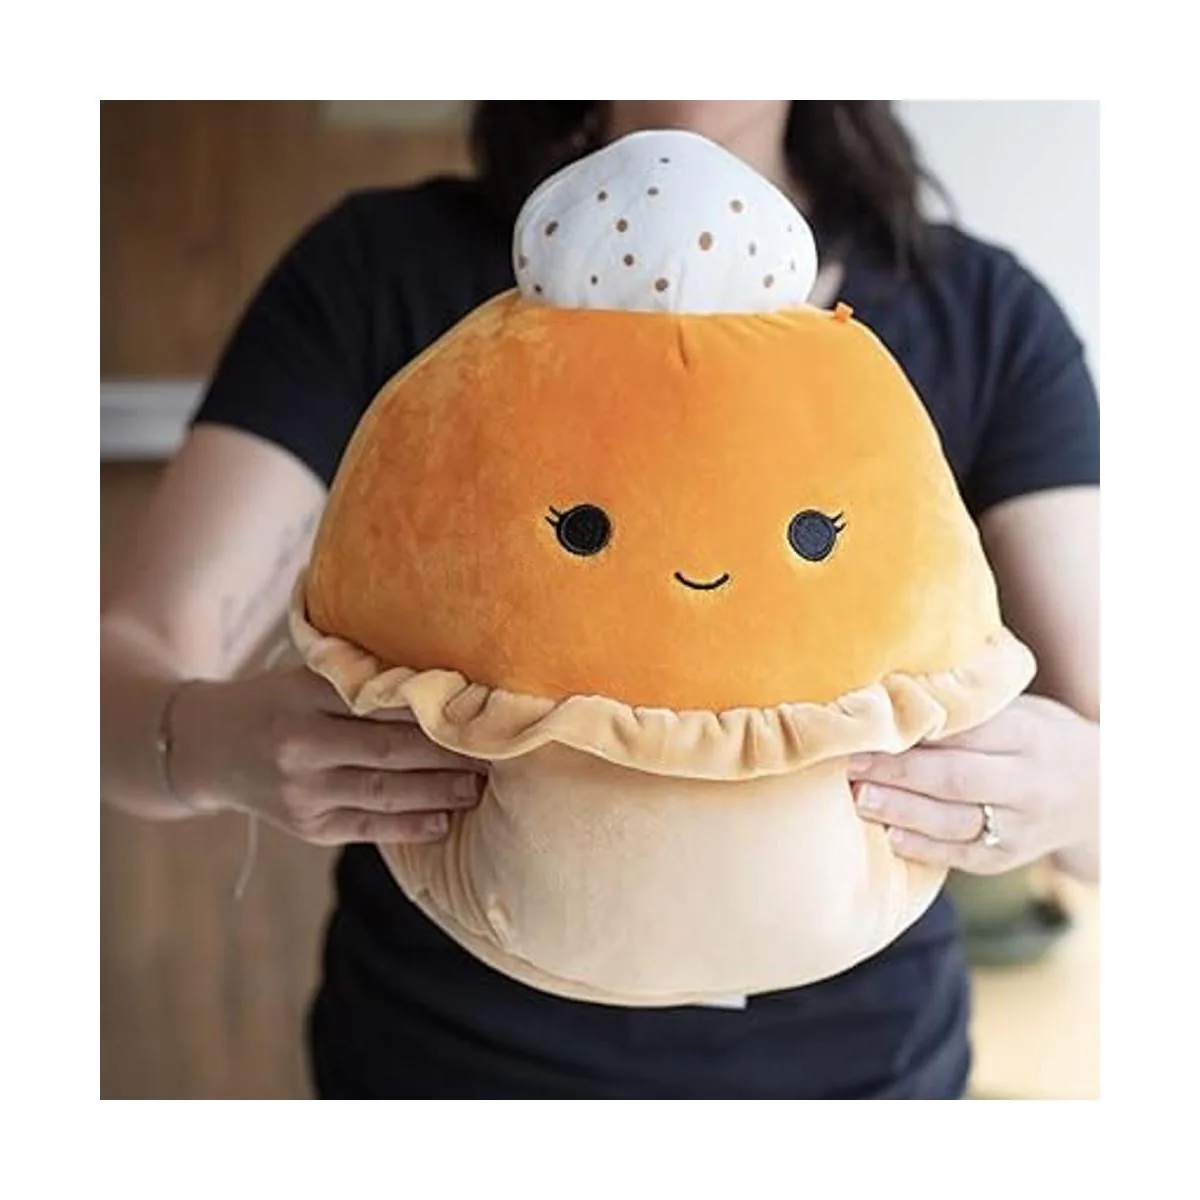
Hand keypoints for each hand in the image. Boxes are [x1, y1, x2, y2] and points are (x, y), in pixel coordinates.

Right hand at [168, 666, 485, 845]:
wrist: (206, 748)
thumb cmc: (277, 702)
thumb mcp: (305, 676)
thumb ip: (360, 679)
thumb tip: (445, 681)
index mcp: (304, 694)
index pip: (382, 700)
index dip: (435, 707)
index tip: (481, 706)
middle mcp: (301, 743)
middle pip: (391, 749)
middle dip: (450, 753)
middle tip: (498, 751)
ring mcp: (302, 791)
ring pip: (385, 792)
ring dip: (440, 791)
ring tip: (481, 786)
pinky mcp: (308, 827)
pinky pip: (369, 827)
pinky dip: (411, 825)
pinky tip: (445, 820)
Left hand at [847, 694, 1097, 876]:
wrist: (1103, 796)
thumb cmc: (1042, 739)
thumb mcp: (1022, 712)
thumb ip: (973, 710)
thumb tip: (897, 693)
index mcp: (1029, 736)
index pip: (968, 732)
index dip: (917, 730)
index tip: (873, 725)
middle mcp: (1029, 784)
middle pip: (956, 779)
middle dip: (899, 772)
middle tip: (852, 766)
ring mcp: (1021, 827)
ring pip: (955, 822)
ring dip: (902, 812)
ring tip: (860, 800)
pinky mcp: (1008, 858)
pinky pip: (961, 854)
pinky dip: (923, 846)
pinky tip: (889, 834)